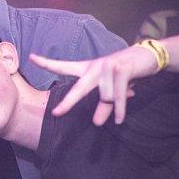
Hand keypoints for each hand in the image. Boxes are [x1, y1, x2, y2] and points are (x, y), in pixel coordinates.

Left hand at [31, 46, 157, 124]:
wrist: (148, 56)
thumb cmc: (125, 73)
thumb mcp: (112, 90)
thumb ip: (103, 106)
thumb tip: (97, 123)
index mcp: (87, 68)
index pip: (64, 66)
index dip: (47, 63)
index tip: (31, 58)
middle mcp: (95, 66)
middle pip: (79, 89)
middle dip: (68, 103)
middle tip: (56, 114)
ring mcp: (108, 67)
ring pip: (106, 98)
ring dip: (116, 103)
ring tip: (125, 96)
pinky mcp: (122, 70)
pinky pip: (117, 97)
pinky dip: (120, 110)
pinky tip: (119, 120)